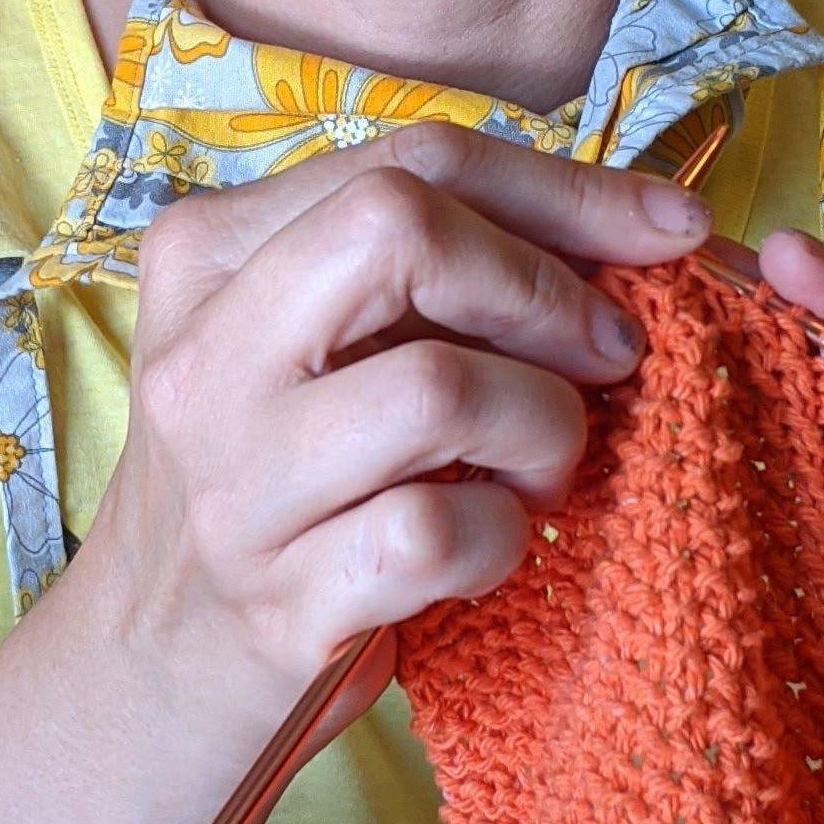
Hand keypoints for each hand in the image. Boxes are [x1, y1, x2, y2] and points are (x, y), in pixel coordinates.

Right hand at [68, 126, 710, 718]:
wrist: (153, 666)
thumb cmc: (287, 476)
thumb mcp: (319, 343)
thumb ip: (432, 268)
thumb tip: (649, 229)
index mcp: (212, 253)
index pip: (412, 158)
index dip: (567, 186)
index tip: (670, 226)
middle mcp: (206, 351)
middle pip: (404, 227)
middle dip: (542, 284)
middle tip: (606, 354)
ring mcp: (234, 479)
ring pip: (438, 386)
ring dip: (542, 423)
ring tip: (543, 465)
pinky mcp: (278, 598)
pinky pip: (439, 533)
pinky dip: (505, 539)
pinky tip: (495, 546)